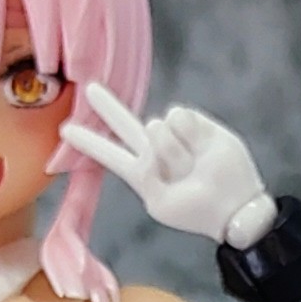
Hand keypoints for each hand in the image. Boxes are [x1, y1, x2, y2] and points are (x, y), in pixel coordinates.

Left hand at [61, 81, 275, 247]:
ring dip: (174, 150)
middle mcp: (155, 150)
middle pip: (125, 124)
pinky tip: (201, 150)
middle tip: (89, 89)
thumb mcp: (159, 203)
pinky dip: (188, 134)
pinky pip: (179, 116)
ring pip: (157, 126)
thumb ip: (143, 173)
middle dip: (108, 107)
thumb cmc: (197, 212)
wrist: (234, 205)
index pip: (110, 154)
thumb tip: (150, 135)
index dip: (88, 142)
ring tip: (191, 167)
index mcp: (142, 173)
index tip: (66, 131)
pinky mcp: (196, 123)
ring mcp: (175, 136)